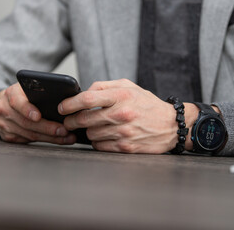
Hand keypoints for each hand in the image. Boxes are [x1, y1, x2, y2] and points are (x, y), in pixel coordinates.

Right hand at [0, 83, 75, 144]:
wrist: (4, 105)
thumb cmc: (23, 95)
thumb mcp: (29, 88)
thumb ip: (41, 91)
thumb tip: (66, 98)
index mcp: (11, 93)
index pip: (17, 101)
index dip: (27, 110)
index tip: (38, 116)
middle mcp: (5, 109)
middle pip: (26, 122)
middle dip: (48, 128)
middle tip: (64, 130)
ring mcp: (5, 124)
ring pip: (30, 134)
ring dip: (51, 137)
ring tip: (67, 136)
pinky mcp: (9, 137)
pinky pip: (29, 141)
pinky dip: (46, 141)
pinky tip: (59, 139)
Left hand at [59, 79, 196, 153]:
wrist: (171, 125)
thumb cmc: (147, 104)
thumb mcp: (128, 86)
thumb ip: (104, 86)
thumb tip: (82, 93)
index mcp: (121, 96)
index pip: (87, 99)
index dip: (69, 104)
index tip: (62, 107)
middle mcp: (121, 114)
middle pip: (83, 119)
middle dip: (71, 121)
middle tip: (68, 121)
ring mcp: (123, 132)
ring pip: (90, 134)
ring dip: (86, 131)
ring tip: (91, 127)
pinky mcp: (125, 147)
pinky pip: (99, 146)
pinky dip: (96, 142)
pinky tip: (102, 136)